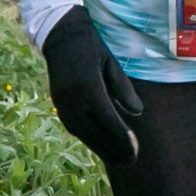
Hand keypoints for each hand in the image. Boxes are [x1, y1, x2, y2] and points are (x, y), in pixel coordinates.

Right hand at [42, 5, 143, 166]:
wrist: (59, 33)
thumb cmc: (92, 45)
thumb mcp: (111, 62)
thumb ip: (123, 88)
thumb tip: (138, 112)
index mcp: (88, 86)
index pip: (107, 120)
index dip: (121, 138)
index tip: (135, 151)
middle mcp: (72, 98)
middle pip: (94, 131)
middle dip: (113, 149)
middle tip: (130, 162)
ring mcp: (62, 102)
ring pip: (83, 132)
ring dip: (100, 148)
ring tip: (118, 159)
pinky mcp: (58, 102)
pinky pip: (74, 126)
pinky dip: (88, 137)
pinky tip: (100, 144)